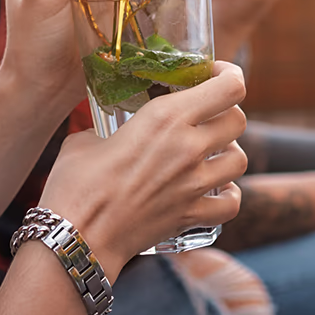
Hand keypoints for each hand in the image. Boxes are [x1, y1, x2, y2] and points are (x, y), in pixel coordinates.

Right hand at [39, 61, 247, 278]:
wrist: (75, 239)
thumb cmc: (74, 186)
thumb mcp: (88, 138)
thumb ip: (108, 127)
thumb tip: (109, 129)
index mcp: (166, 117)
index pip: (229, 87)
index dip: (229, 75)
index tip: (217, 75)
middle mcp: (188, 146)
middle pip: (239, 119)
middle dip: (227, 113)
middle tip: (209, 117)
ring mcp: (194, 183)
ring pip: (240, 159)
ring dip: (229, 153)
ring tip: (211, 154)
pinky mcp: (192, 215)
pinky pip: (232, 202)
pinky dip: (229, 196)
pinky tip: (216, 190)